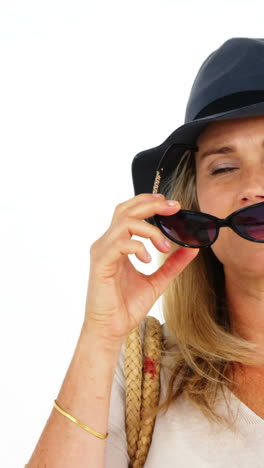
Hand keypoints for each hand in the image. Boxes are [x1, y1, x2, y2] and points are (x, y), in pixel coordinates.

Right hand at [83, 193, 198, 344]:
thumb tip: (192, 249)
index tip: (173, 205)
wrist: (110, 329)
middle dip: (151, 204)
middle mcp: (108, 243)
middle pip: (126, 209)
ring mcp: (102, 251)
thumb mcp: (157, 281)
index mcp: (118, 244)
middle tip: (174, 208)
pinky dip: (138, 247)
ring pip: (124, 223)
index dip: (150, 203)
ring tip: (165, 246)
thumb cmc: (126, 306)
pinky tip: (149, 260)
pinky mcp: (101, 263)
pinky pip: (119, 244)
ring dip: (150, 230)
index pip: (130, 213)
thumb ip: (172, 264)